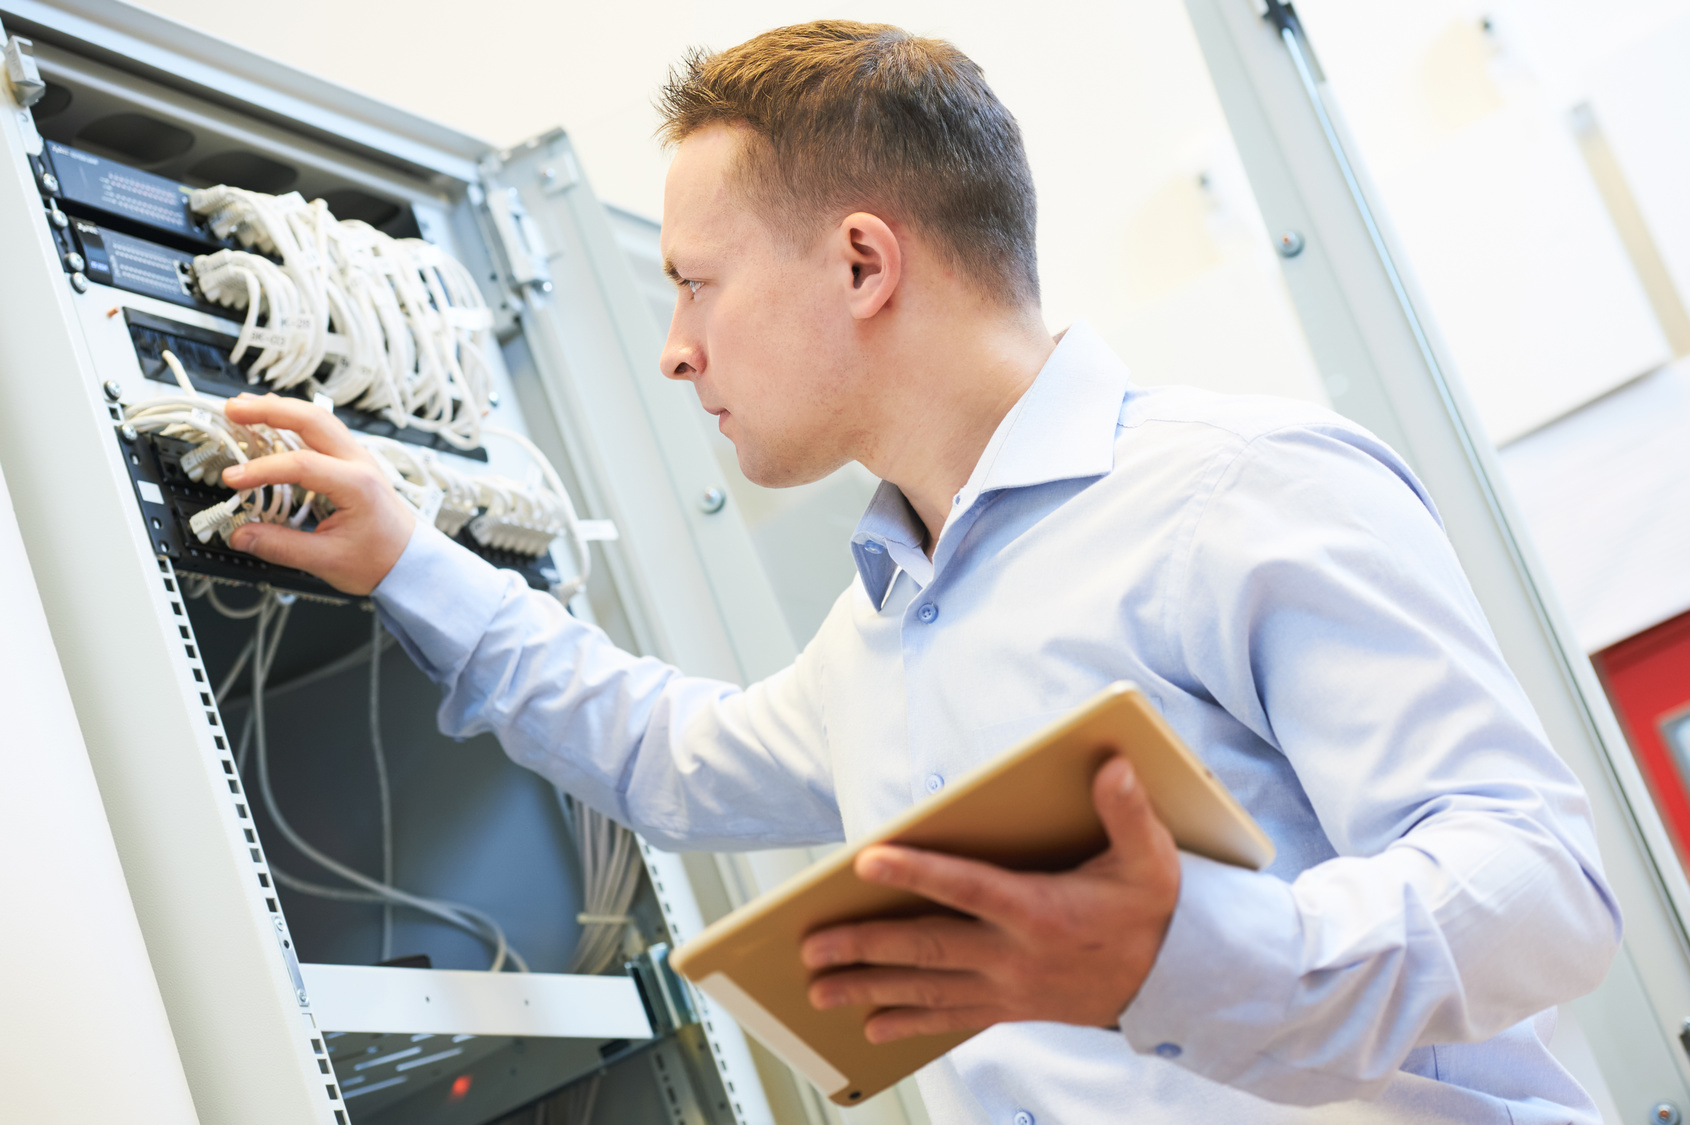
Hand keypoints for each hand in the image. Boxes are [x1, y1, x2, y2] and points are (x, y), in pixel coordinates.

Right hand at [218, 393, 415, 594]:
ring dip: (281, 409)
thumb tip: (240, 536)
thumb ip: (281, 547)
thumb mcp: (328, 561)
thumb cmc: (381, 559)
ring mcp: (358, 458)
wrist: (410, 560)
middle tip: (233, 409)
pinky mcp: (351, 461)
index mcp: (358, 485)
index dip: (263, 469)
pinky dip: (294, 420)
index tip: (234, 480)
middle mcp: (360, 463)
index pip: (303, 465)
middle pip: (313, 420)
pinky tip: (272, 420)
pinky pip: (322, 430)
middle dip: (271, 410)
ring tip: (245, 407)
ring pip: (318, 418)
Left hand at [800, 756, 1180, 1043]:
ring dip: (870, 989)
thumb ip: (1126, 811)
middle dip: (866, 947)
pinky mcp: (1011, 1008)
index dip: (917, 872)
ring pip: (929, 990)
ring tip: (819, 991)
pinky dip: (909, 1024)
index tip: (867, 861)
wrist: (1176, 983)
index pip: (968, 887)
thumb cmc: (1153, 910)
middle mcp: (1017, 955)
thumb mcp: (1151, 858)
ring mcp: (1010, 988)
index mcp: (1041, 911)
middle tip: (813, 947)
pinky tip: (872, 1028)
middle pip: (929, 949)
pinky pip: (951, 1020)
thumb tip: (1111, 764)